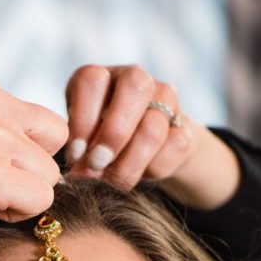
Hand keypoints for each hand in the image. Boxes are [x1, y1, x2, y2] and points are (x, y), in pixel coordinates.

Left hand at [65, 65, 239, 209]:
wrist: (138, 155)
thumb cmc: (96, 149)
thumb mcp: (79, 144)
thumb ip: (78, 151)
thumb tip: (78, 175)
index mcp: (99, 77)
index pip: (92, 80)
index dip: (82, 120)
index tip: (75, 154)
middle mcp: (134, 78)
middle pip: (135, 86)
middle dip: (113, 133)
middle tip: (98, 164)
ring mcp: (164, 98)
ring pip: (154, 126)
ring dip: (129, 163)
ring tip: (113, 183)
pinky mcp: (184, 125)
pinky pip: (175, 147)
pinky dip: (154, 170)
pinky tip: (139, 176)